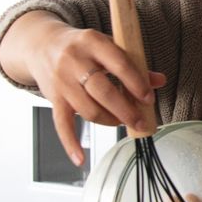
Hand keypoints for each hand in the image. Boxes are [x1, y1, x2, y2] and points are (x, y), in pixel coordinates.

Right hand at [0, 11, 165, 164]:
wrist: (41, 44)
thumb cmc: (83, 48)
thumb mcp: (107, 47)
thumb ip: (133, 64)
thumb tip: (159, 81)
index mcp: (93, 42)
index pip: (119, 64)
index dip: (136, 83)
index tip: (148, 99)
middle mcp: (74, 61)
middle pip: (102, 91)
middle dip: (125, 110)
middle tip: (141, 122)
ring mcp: (62, 81)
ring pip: (87, 109)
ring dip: (109, 121)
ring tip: (123, 123)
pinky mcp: (53, 98)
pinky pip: (61, 124)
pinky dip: (70, 143)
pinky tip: (80, 159)